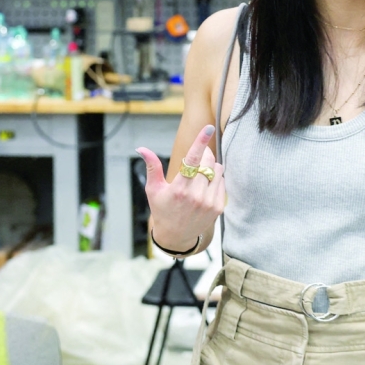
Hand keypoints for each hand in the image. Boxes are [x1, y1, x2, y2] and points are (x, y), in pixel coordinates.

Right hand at [136, 124, 225, 252]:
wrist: (176, 236)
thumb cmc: (162, 209)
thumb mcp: (153, 189)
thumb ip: (152, 167)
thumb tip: (142, 148)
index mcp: (179, 189)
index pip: (193, 160)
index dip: (201, 142)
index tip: (208, 128)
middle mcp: (196, 196)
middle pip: (208, 162)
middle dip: (204, 154)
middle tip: (197, 157)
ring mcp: (208, 202)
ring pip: (217, 170)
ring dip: (210, 166)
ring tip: (199, 175)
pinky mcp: (217, 207)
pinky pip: (222, 181)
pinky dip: (215, 178)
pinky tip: (204, 186)